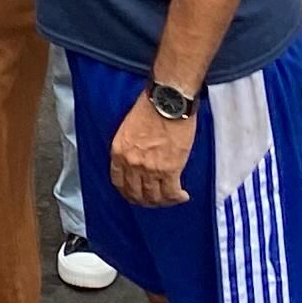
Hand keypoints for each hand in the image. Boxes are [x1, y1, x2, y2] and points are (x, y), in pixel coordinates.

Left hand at [108, 90, 195, 208]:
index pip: (118, 182)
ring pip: (154, 197)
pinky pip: (171, 193)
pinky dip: (177, 198)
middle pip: (135, 194)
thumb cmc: (151, 106)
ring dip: (163, 201)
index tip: (135, 194)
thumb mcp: (129, 128)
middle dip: (145, 201)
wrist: (168, 101)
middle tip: (154, 201)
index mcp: (119, 152)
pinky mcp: (170, 170)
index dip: (127, 192)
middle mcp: (132, 163)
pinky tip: (182, 196)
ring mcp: (150, 169)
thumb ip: (130, 147)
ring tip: (170, 198)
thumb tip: (138, 158)